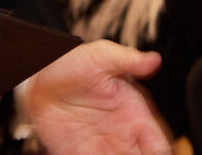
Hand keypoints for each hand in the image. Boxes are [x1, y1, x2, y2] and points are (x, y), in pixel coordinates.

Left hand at [23, 41, 169, 154]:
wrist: (38, 75)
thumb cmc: (74, 63)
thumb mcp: (103, 56)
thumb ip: (129, 60)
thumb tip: (154, 59)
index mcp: (135, 115)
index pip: (158, 145)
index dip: (163, 154)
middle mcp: (121, 134)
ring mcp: (101, 147)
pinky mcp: (78, 154)